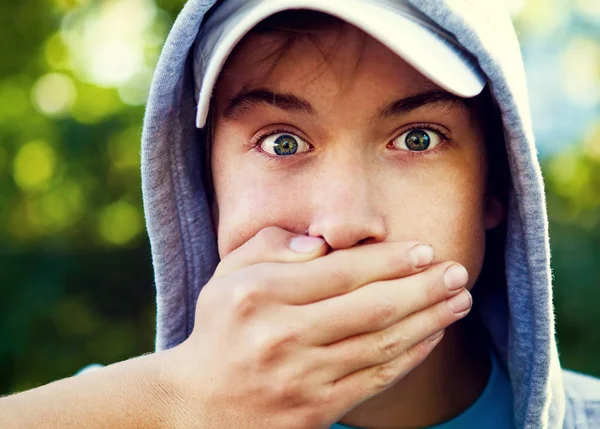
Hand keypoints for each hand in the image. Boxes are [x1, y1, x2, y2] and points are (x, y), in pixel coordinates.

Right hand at [165, 226, 470, 428]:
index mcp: (261, 295)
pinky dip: (411, 356)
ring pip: (383, 344)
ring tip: (459, 301)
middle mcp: (283, 336)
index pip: (342, 272)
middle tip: (459, 271)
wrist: (199, 404)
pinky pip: (377, 379)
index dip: (391, 260)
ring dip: (430, 320)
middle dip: (425, 287)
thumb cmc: (220, 328)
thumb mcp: (227, 274)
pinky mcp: (317, 411)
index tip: (426, 250)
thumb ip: (270, 244)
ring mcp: (303, 379)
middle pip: (373, 308)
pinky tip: (432, 335)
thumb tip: (321, 242)